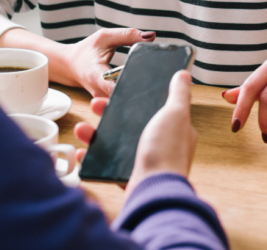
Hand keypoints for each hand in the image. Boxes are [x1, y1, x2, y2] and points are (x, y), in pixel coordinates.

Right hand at [52, 27, 153, 96]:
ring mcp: (104, 100)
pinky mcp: (108, 102)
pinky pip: (124, 99)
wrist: (71, 66)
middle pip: (125, 96)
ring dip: (140, 90)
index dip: (133, 85)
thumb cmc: (86, 51)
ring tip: (155, 78)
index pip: (116, 87)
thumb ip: (127, 35)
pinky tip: (146, 82)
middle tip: (160, 76)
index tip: (149, 78)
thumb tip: (151, 37)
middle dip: (142, 87)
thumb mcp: (104, 37)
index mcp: (96, 76)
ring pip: (126, 100)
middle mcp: (100, 92)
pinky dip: (135, 91)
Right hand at [73, 71, 196, 191]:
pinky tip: (83, 153)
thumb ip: (179, 94)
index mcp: (175, 130)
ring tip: (82, 130)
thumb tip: (183, 75)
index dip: (137, 99)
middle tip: (94, 105)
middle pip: (131, 124)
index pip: (155, 108)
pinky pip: (107, 165)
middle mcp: (161, 146)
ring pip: (116, 144)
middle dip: (110, 114)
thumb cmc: (167, 152)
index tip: (119, 91)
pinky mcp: (129, 177)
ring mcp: (144, 162)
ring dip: (97, 135)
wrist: (154, 191)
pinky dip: (94, 159)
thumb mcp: (176, 114)